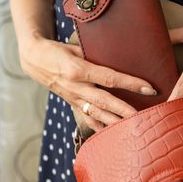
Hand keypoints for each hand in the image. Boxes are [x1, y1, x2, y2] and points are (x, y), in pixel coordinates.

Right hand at [19, 37, 156, 131]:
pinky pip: (87, 117)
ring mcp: (73, 98)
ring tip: (132, 129)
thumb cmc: (56, 50)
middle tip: (144, 117)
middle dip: (126, 110)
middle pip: (105, 101)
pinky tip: (112, 134)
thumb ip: (94, 56)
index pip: (109, 78)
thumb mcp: (75, 48)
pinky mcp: (71, 103)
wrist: (34, 60)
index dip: (130, 84)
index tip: (149, 88)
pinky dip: (99, 127)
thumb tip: (118, 60)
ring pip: (97, 113)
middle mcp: (76, 87)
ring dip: (115, 122)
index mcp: (78, 70)